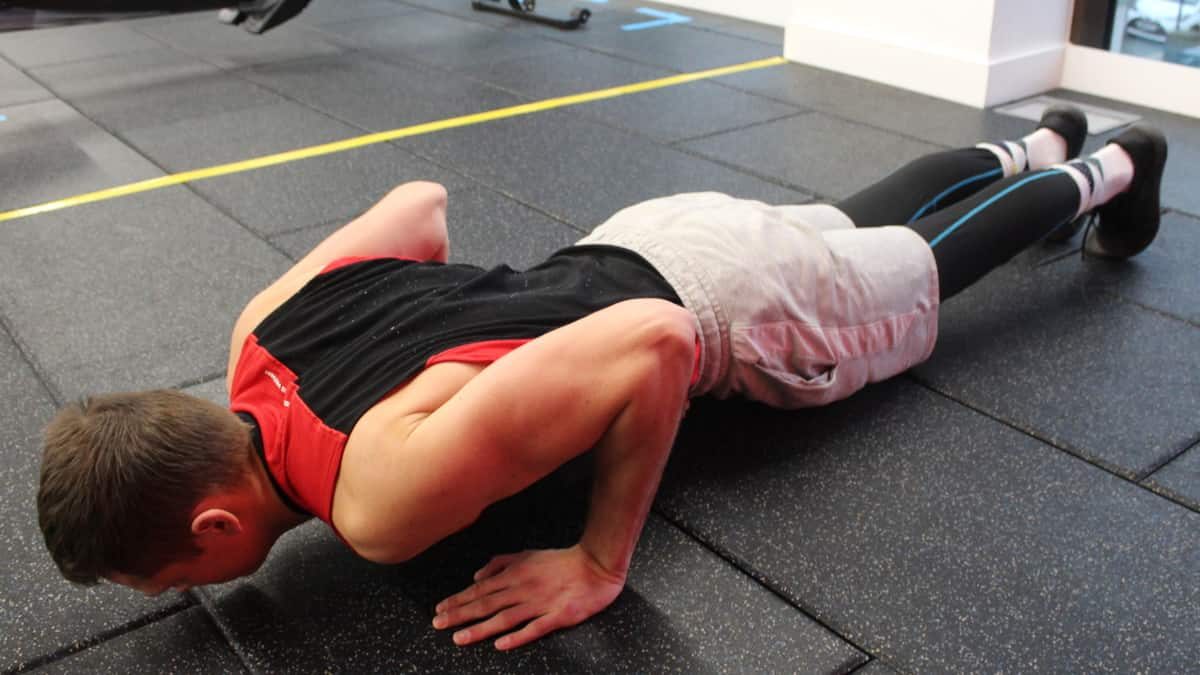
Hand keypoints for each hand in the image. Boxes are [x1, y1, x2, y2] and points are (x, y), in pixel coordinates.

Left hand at [432, 545, 625, 649]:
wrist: (595, 565)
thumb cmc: (560, 561)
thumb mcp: (527, 554)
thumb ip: (501, 563)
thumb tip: (477, 576)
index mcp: (515, 574)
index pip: (480, 590)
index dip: (458, 600)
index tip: (440, 609)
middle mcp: (523, 589)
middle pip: (486, 604)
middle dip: (460, 614)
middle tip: (438, 624)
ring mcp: (540, 603)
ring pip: (504, 618)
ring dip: (480, 629)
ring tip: (459, 638)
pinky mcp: (558, 616)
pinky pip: (534, 628)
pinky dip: (517, 637)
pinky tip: (501, 645)